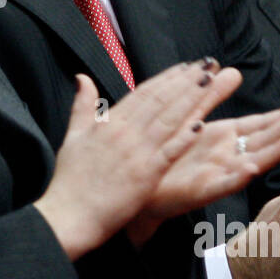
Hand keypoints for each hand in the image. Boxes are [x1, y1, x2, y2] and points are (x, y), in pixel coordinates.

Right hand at [36, 61, 243, 259]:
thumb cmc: (70, 179)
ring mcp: (136, 153)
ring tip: (210, 82)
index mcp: (109, 123)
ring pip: (169, 120)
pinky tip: (200, 124)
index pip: (143, 93)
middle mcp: (124, 132)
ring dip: (191, 100)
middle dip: (186, 81)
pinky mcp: (145, 175)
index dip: (167, 78)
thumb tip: (82, 77)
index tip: (186, 66)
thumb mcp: (72, 136)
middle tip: (207, 65)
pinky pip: (169, 152)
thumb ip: (82, 105)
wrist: (69, 213)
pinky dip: (184, 138)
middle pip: (161, 101)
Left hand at [127, 99, 279, 245]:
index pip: (257, 126)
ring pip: (251, 162)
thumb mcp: (192, 119)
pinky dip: (236, 178)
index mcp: (224, 137)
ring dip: (271, 154)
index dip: (277, 119)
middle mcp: (226, 156)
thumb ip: (210, 96)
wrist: (142, 185)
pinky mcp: (201, 190)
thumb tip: (229, 69)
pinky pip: (222, 184)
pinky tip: (249, 169)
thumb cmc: (169, 153)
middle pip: (261, 142)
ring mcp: (217, 174)